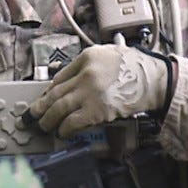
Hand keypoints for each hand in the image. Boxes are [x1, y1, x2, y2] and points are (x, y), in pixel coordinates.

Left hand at [28, 44, 168, 137]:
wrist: (155, 81)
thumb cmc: (136, 68)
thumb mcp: (109, 54)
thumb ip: (88, 64)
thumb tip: (67, 79)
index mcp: (87, 57)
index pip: (60, 76)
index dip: (49, 90)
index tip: (44, 98)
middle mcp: (85, 73)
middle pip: (55, 92)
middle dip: (40, 106)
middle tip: (31, 115)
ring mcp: (89, 93)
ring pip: (58, 107)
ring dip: (48, 119)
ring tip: (43, 126)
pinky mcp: (96, 110)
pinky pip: (72, 122)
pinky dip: (64, 129)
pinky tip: (61, 132)